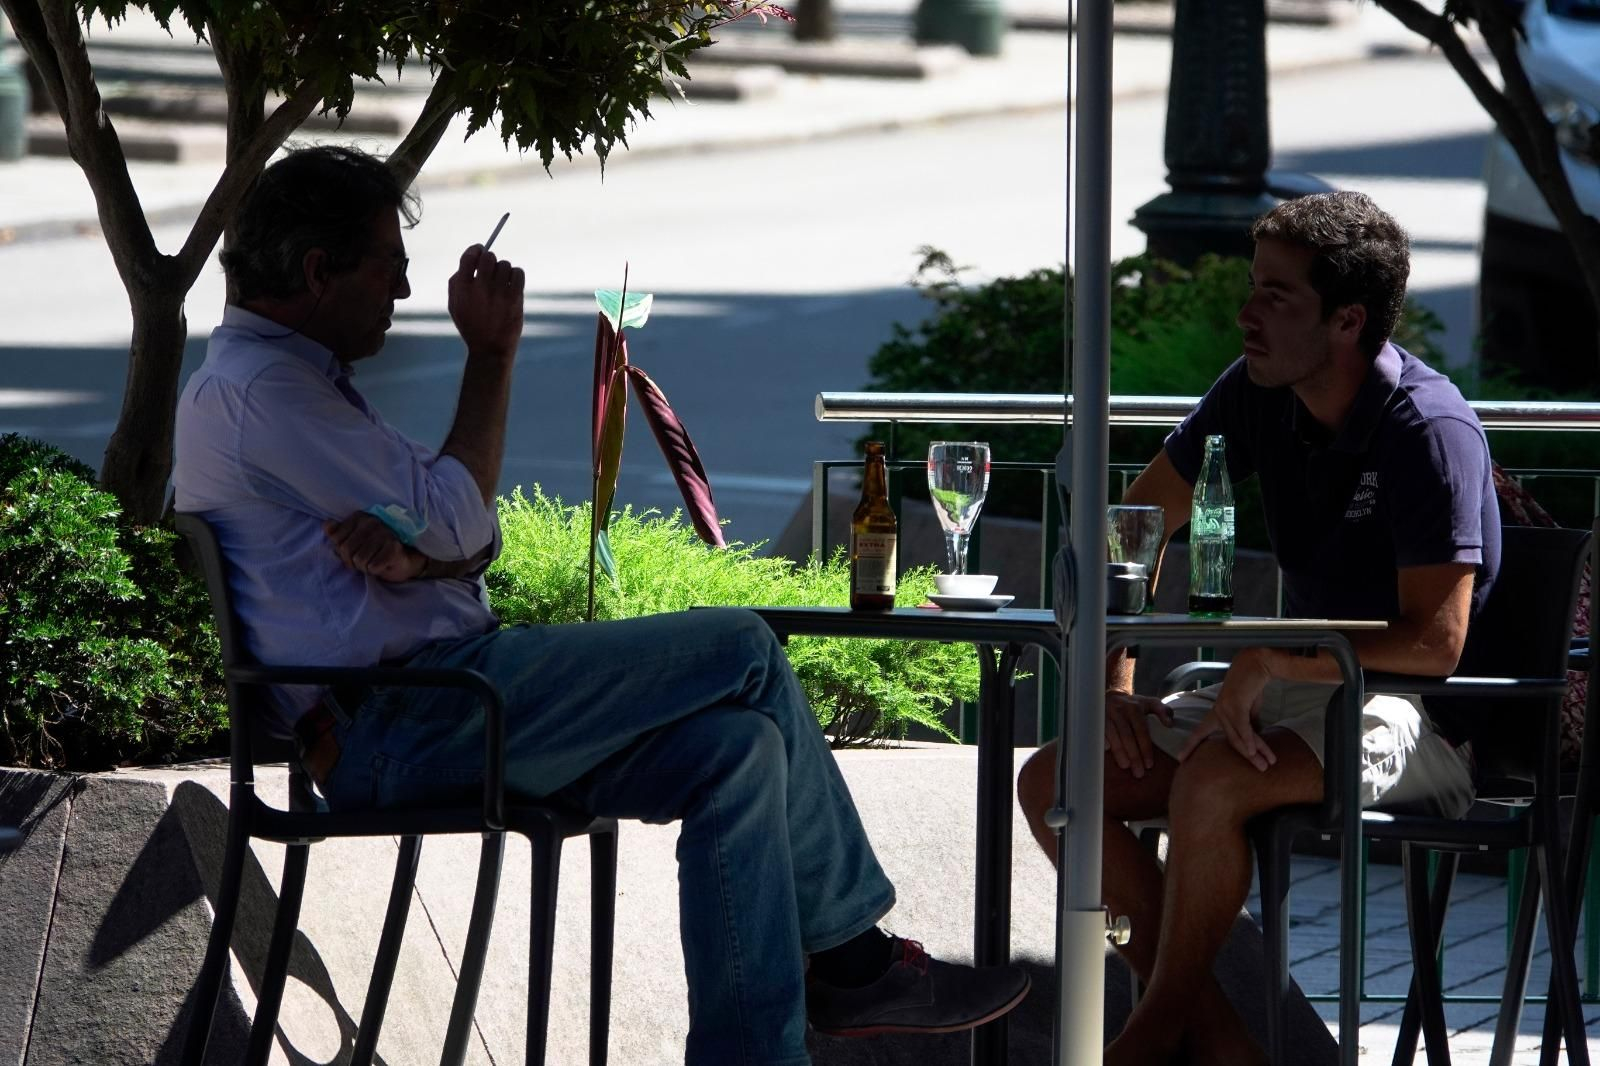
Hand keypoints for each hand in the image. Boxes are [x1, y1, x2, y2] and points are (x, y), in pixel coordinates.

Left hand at [323, 512, 425, 582]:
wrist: (403, 560)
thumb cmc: (374, 550)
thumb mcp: (353, 541)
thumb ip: (337, 532)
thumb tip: (326, 525)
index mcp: (360, 517)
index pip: (336, 539)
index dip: (342, 552)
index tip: (354, 552)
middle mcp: (372, 522)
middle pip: (346, 550)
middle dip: (353, 561)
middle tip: (365, 560)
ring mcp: (385, 533)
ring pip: (359, 560)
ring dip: (365, 567)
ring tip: (374, 561)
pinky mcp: (394, 547)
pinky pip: (373, 566)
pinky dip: (376, 570)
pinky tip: (383, 564)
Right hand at [448, 245, 524, 360]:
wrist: (490, 350)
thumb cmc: (471, 327)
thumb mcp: (455, 306)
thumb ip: (456, 282)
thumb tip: (469, 260)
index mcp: (462, 288)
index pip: (469, 256)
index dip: (476, 250)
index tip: (480, 250)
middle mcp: (480, 287)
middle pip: (489, 257)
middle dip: (490, 261)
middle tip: (491, 271)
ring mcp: (499, 292)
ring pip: (505, 265)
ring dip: (504, 271)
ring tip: (501, 285)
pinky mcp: (515, 298)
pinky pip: (518, 273)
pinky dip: (516, 276)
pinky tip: (512, 286)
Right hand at [1105, 691, 1173, 778]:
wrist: (1111, 695)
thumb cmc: (1133, 704)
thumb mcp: (1149, 703)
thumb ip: (1162, 711)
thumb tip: (1170, 724)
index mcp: (1135, 708)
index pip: (1141, 731)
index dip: (1145, 748)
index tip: (1149, 765)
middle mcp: (1120, 710)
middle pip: (1127, 736)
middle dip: (1134, 755)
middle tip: (1139, 772)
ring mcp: (1106, 714)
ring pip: (1113, 735)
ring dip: (1119, 752)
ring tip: (1126, 766)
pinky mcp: (1096, 718)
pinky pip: (1099, 731)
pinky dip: (1102, 740)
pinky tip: (1106, 751)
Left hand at [1175, 648, 1275, 770]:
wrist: (1255, 665)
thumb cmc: (1250, 687)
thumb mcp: (1248, 710)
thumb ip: (1248, 725)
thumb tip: (1253, 741)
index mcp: (1217, 714)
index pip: (1200, 732)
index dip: (1190, 746)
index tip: (1179, 759)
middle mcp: (1217, 712)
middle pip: (1231, 740)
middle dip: (1248, 757)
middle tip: (1261, 769)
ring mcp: (1224, 708)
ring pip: (1239, 736)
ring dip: (1255, 751)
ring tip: (1266, 764)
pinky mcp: (1235, 704)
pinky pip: (1242, 726)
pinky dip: (1248, 738)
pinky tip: (1253, 750)